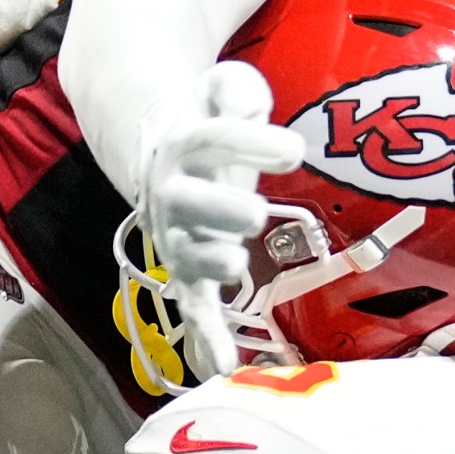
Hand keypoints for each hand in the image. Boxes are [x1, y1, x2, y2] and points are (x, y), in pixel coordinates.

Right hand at [141, 62, 301, 374]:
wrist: (159, 146)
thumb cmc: (209, 118)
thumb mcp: (220, 89)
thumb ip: (235, 89)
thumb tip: (247, 104)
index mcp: (183, 145)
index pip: (213, 141)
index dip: (250, 142)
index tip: (295, 149)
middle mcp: (174, 193)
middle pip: (191, 203)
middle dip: (220, 209)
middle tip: (255, 213)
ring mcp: (180, 236)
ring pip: (188, 254)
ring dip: (210, 264)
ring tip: (236, 266)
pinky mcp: (189, 269)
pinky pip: (194, 305)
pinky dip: (205, 336)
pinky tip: (220, 365)